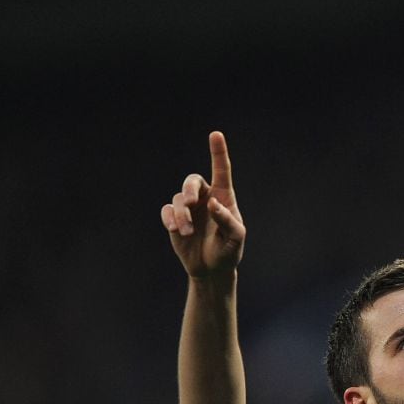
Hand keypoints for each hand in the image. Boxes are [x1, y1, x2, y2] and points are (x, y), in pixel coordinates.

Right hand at [161, 131, 245, 277]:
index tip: (216, 134)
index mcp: (224, 197)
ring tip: (187, 232)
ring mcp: (188, 208)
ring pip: (179, 199)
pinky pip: (167, 210)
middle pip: (192, 180)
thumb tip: (212, 203)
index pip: (221, 171)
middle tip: (191, 202)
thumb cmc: (229, 251)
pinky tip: (177, 230)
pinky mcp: (174, 218)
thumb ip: (227, 220)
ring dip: (182, 215)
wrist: (211, 269)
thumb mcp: (236, 238)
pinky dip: (170, 219)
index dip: (218, 152)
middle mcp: (205, 198)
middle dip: (189, 189)